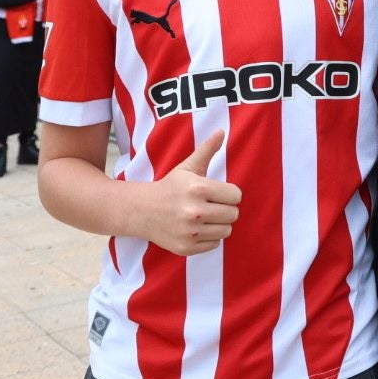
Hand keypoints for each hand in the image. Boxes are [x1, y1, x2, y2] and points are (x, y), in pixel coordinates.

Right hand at [135, 132, 240, 255]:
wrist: (141, 210)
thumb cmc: (170, 187)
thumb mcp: (187, 167)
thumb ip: (206, 150)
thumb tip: (221, 131)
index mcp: (198, 188)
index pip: (236, 196)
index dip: (229, 194)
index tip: (217, 193)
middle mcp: (194, 211)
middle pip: (233, 214)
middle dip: (225, 209)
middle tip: (211, 205)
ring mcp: (189, 232)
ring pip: (226, 231)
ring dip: (219, 224)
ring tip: (204, 217)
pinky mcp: (186, 248)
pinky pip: (214, 244)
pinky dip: (208, 238)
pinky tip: (196, 229)